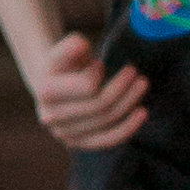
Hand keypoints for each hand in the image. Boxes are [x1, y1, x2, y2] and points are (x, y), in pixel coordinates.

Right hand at [31, 30, 147, 152]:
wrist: (51, 89)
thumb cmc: (63, 66)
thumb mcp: (63, 51)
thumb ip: (71, 46)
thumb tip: (81, 45)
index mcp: (47, 91)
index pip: (87, 87)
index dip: (98, 73)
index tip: (100, 64)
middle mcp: (52, 117)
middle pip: (100, 105)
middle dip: (122, 86)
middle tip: (135, 71)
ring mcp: (66, 134)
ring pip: (108, 121)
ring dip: (130, 101)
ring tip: (142, 83)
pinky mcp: (80, 144)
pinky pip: (109, 140)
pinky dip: (129, 127)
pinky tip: (142, 112)